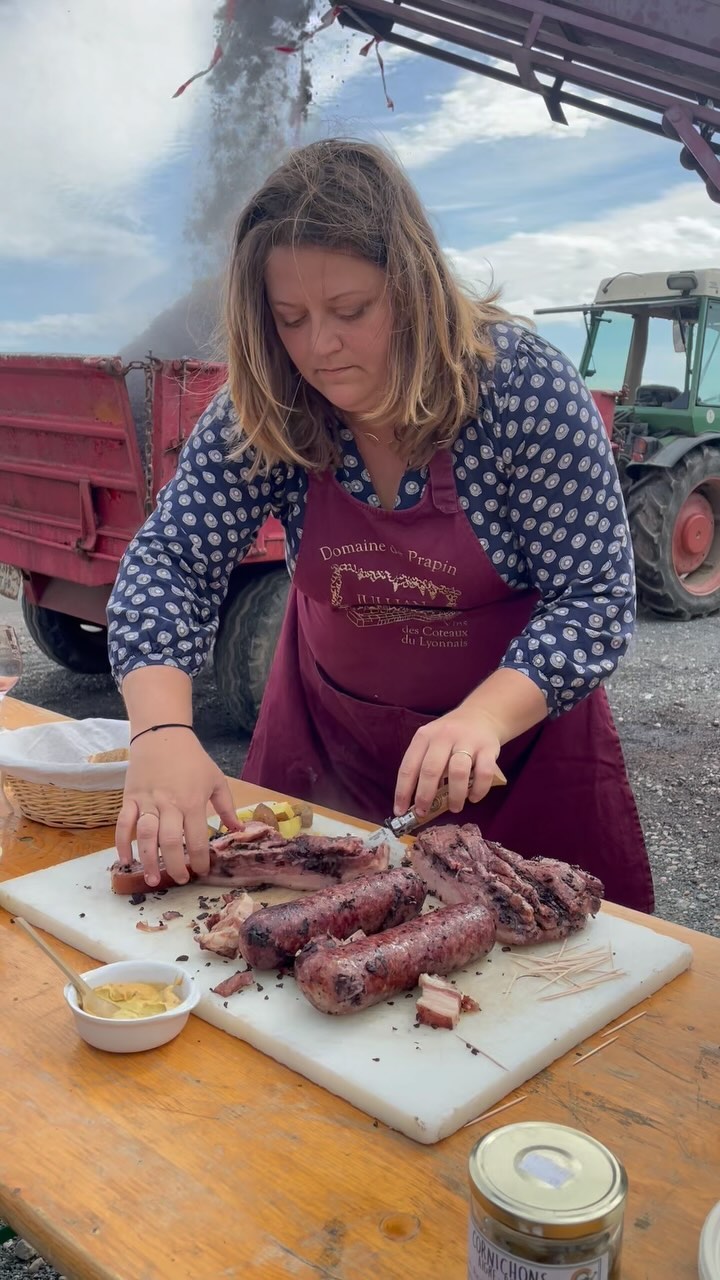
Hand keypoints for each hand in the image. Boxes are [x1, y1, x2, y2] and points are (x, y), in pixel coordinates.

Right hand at [115, 729, 238, 887]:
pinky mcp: (129, 798)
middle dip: (175, 866)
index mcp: (193, 802)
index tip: (202, 871)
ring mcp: (147, 802)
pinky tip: (125, 861)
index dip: (201, 859)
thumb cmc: (193, 759)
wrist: (162, 735)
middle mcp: (169, 805)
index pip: (198, 838)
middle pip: (171, 842)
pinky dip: (121, 843)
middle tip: (180, 879)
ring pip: (146, 836)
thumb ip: (227, 807)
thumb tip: (238, 830)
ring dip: (148, 861)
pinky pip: (123, 824)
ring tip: (152, 880)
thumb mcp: (216, 780)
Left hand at [394, 707, 501, 816]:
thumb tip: (417, 802)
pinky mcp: (488, 748)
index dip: (403, 792)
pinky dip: (479, 790)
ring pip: (458, 772)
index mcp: (424, 737)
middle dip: (425, 796)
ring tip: (454, 808)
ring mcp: (467, 741)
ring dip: (455, 795)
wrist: (481, 716)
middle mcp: (444, 736)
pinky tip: (474, 798)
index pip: (408, 767)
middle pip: (430, 770)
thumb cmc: (451, 736)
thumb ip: (424, 766)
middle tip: (424, 813)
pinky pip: (484, 773)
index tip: (400, 811)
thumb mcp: (432, 743)